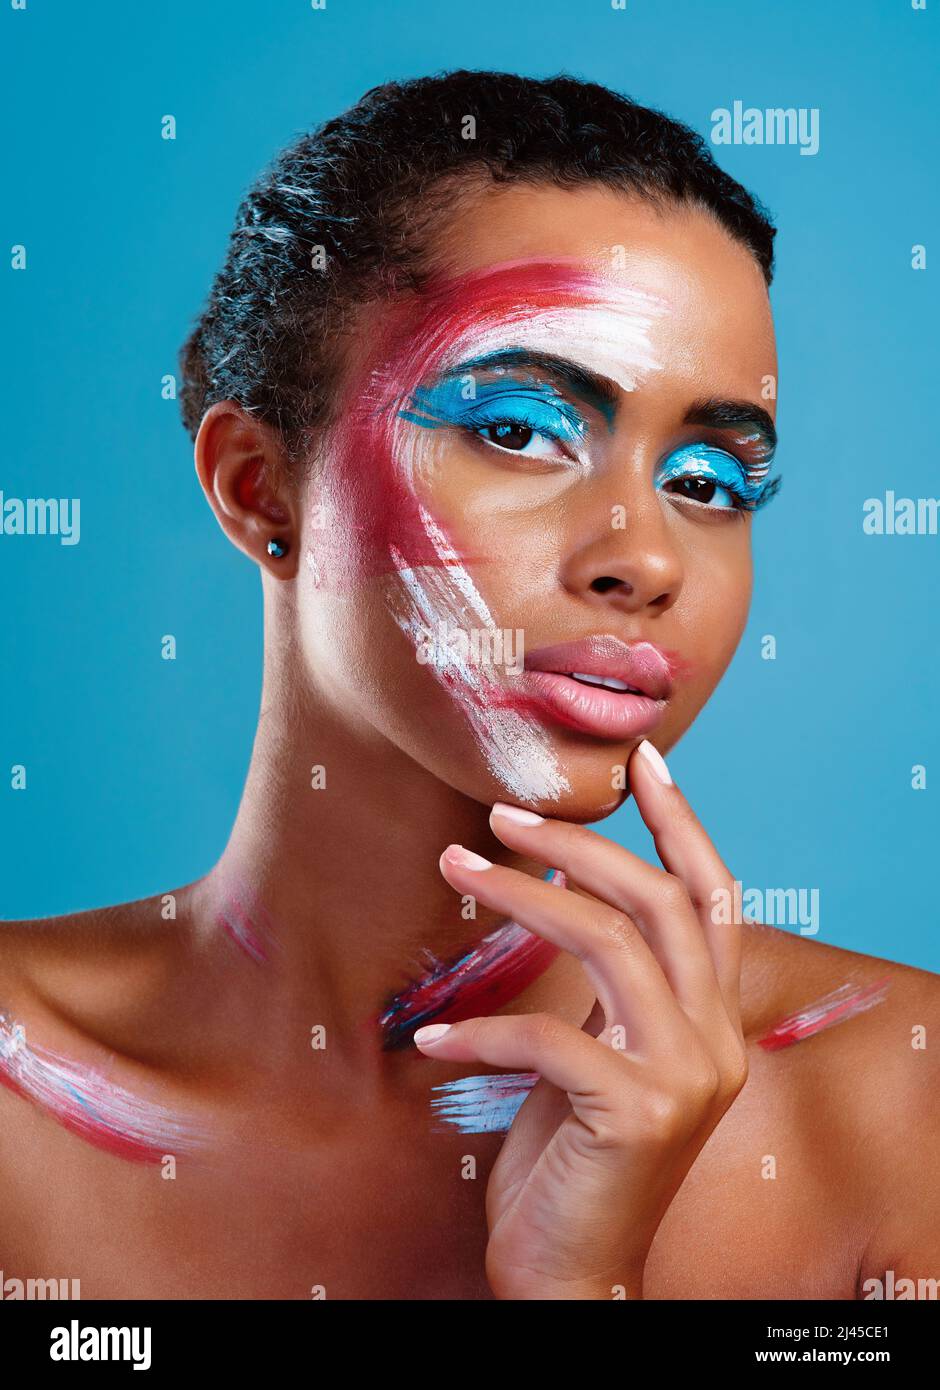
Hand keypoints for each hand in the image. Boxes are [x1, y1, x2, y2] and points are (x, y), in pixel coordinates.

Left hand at [414, 739, 747, 1299]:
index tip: (641, 757)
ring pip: (609, 944)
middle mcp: (717, 1041)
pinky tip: (433, 1036)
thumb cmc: (572, 1153)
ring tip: (453, 869)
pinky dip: (486, 1029)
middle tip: (499, 813)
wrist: (571, 1272)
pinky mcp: (638, 1116)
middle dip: (576, 843)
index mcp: (714, 1018)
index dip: (681, 822)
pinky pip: (550, 1039)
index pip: (713, 897)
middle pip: (659, 902)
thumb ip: (609, 981)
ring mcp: (686, 1078)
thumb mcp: (598, 1049)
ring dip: (520, 898)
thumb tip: (562, 882)